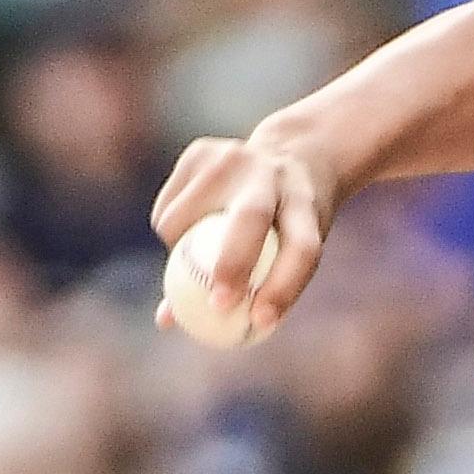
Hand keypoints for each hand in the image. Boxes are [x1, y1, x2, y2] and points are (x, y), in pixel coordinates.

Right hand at [149, 126, 335, 336]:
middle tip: (217, 305)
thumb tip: (170, 322)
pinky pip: (167, 209)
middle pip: (252, 217)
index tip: (261, 323)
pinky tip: (190, 221)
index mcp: (307, 202)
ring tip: (195, 251)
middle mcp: (273, 174)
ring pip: (184, 220)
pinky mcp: (199, 150)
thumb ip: (244, 285)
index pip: (302, 248)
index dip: (284, 287)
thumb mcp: (286, 247)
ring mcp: (235, 156)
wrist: (292, 153)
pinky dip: (169, 230)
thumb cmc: (289, 220)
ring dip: (178, 251)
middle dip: (233, 263)